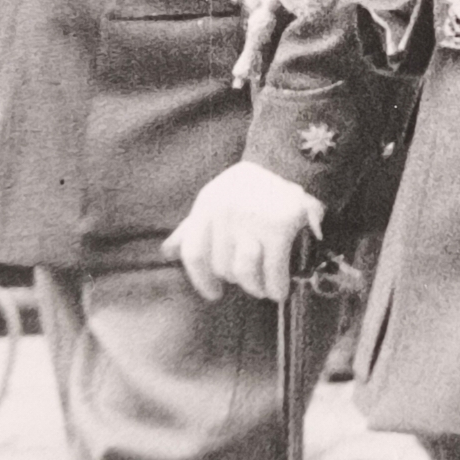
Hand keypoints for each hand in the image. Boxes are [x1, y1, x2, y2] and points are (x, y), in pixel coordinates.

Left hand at [163, 163, 322, 302]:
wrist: (293, 164)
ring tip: (263, 286)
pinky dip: (277, 287)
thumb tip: (167, 253)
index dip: (201, 280)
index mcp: (207, 203)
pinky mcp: (280, 227)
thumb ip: (192, 228)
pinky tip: (279, 291)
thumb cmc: (251, 189)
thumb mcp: (216, 199)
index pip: (194, 253)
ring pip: (244, 274)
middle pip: (221, 267)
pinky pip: (273, 272)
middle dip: (237, 279)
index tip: (214, 294)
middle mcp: (225, 210)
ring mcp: (252, 218)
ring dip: (255, 287)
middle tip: (252, 278)